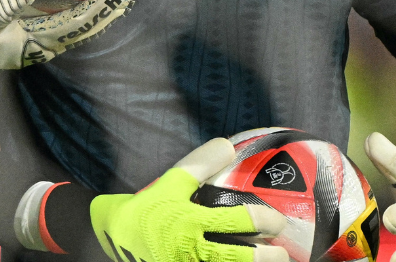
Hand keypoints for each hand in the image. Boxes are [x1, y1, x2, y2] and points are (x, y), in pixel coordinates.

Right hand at [0, 0, 135, 138]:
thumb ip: (4, 6)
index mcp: (40, 39)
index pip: (80, 21)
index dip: (101, 5)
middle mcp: (49, 44)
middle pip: (89, 26)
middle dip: (111, 9)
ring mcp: (45, 42)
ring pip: (83, 27)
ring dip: (102, 12)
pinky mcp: (38, 38)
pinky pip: (70, 25)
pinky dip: (86, 13)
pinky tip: (91, 1)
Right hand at [90, 138, 287, 261]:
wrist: (114, 238)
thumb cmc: (145, 209)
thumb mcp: (169, 183)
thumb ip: (198, 165)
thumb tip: (227, 145)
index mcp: (192, 221)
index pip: (240, 220)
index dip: (264, 221)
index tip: (277, 220)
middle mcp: (194, 249)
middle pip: (241, 257)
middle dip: (269, 257)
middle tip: (282, 252)